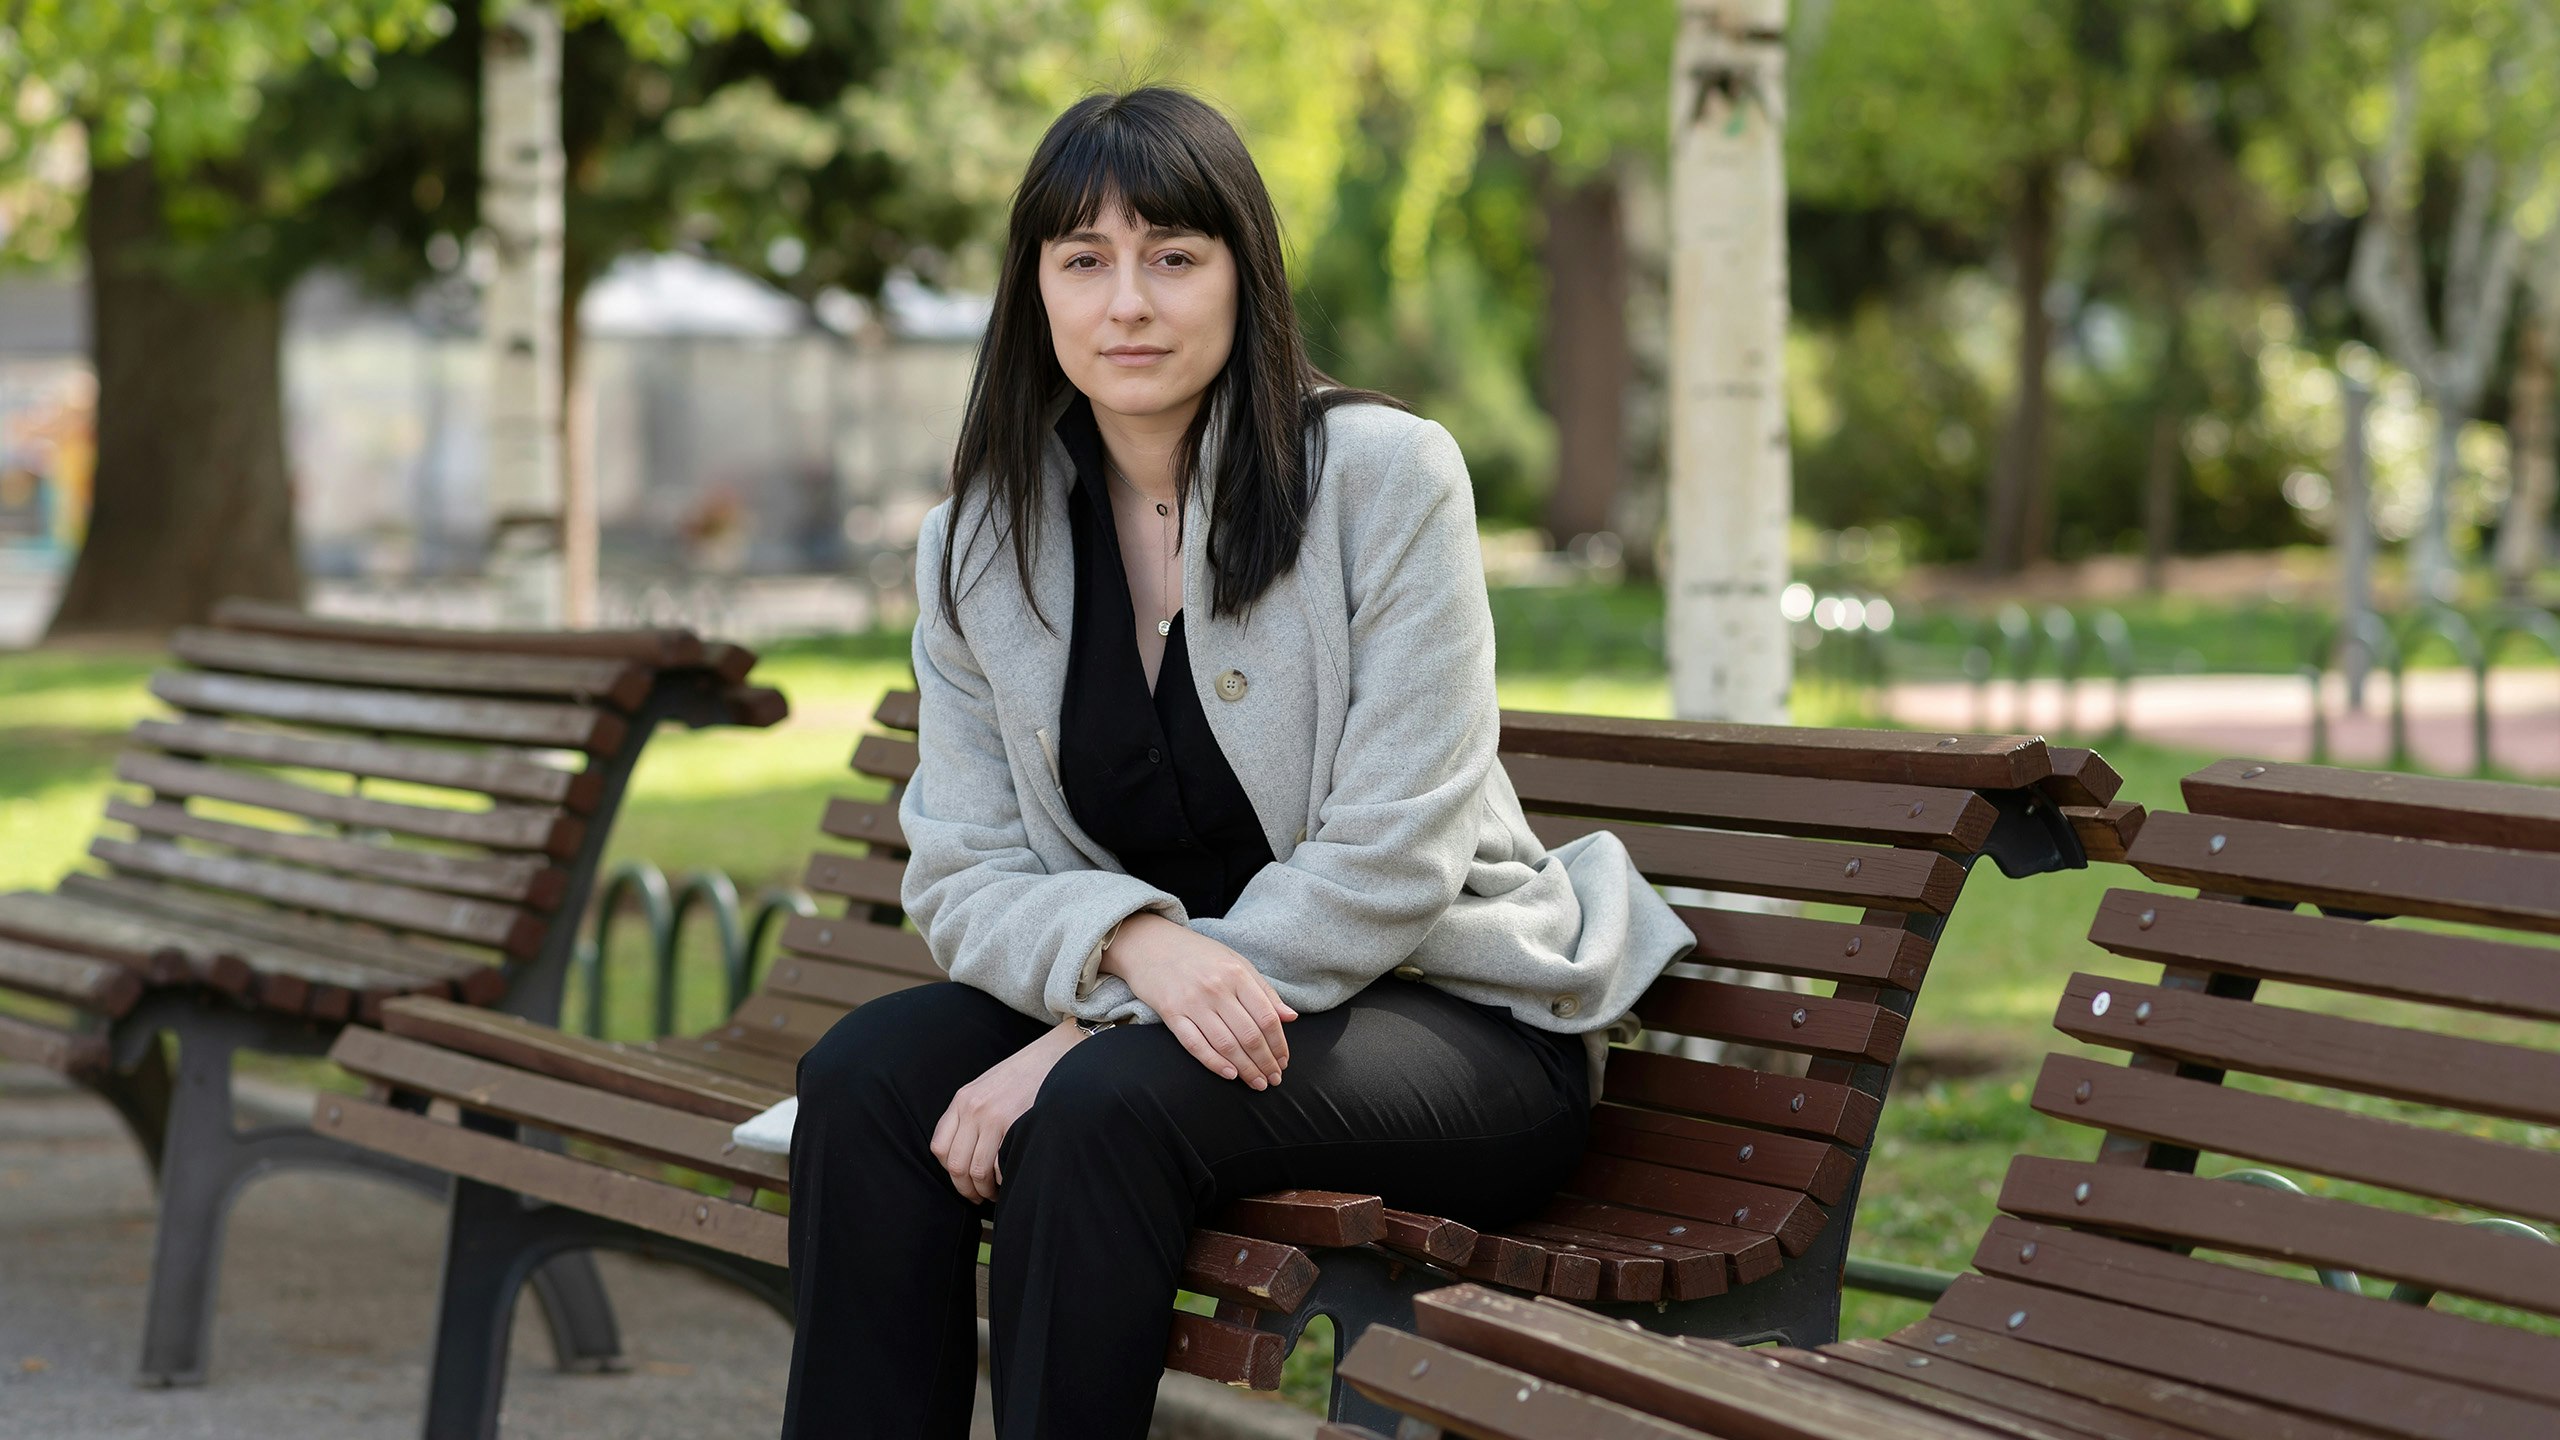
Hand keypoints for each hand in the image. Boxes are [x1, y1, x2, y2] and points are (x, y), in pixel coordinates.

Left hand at [929, 1021, 1080, 1202]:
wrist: (1054, 1056)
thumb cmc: (1023, 1075)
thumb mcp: (986, 1087)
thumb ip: (970, 1114)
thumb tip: (963, 1151)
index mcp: (962, 1100)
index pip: (940, 1147)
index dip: (950, 1172)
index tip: (963, 1180)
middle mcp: (973, 1108)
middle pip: (956, 1164)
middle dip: (966, 1189)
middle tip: (978, 1196)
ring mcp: (993, 1116)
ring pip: (977, 1170)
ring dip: (985, 1189)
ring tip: (995, 1192)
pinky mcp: (1015, 1123)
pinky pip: (1000, 1164)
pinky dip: (1003, 1178)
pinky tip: (1010, 1178)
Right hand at [1100, 913, 1296, 1088]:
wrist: (1150, 943)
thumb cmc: (1197, 954)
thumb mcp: (1235, 962)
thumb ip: (1264, 991)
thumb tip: (1291, 1017)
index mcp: (1237, 974)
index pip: (1267, 1017)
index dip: (1279, 1044)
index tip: (1284, 1060)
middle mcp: (1217, 989)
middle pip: (1249, 1035)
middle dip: (1265, 1062)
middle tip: (1274, 1078)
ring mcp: (1193, 1002)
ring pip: (1226, 1044)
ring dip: (1246, 1069)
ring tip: (1257, 1082)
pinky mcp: (1171, 1014)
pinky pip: (1196, 1045)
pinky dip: (1215, 1063)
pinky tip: (1230, 1075)